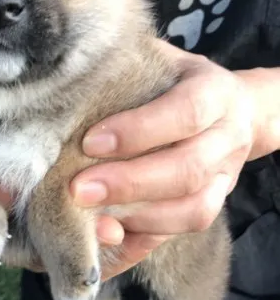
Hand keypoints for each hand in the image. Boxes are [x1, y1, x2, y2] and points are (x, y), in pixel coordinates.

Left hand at [71, 39, 261, 279]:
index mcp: (216, 93)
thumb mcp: (158, 60)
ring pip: (193, 210)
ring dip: (138, 218)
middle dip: (130, 183)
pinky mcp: (213, 206)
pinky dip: (143, 239)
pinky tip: (107, 239)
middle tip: (79, 190)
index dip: (139, 131)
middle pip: (188, 169)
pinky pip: (181, 232)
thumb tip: (64, 85)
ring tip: (92, 220)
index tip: (90, 142)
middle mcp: (227, 138)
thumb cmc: (177, 81)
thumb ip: (124, 69)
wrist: (235, 110)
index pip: (186, 112)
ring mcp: (226, 178)